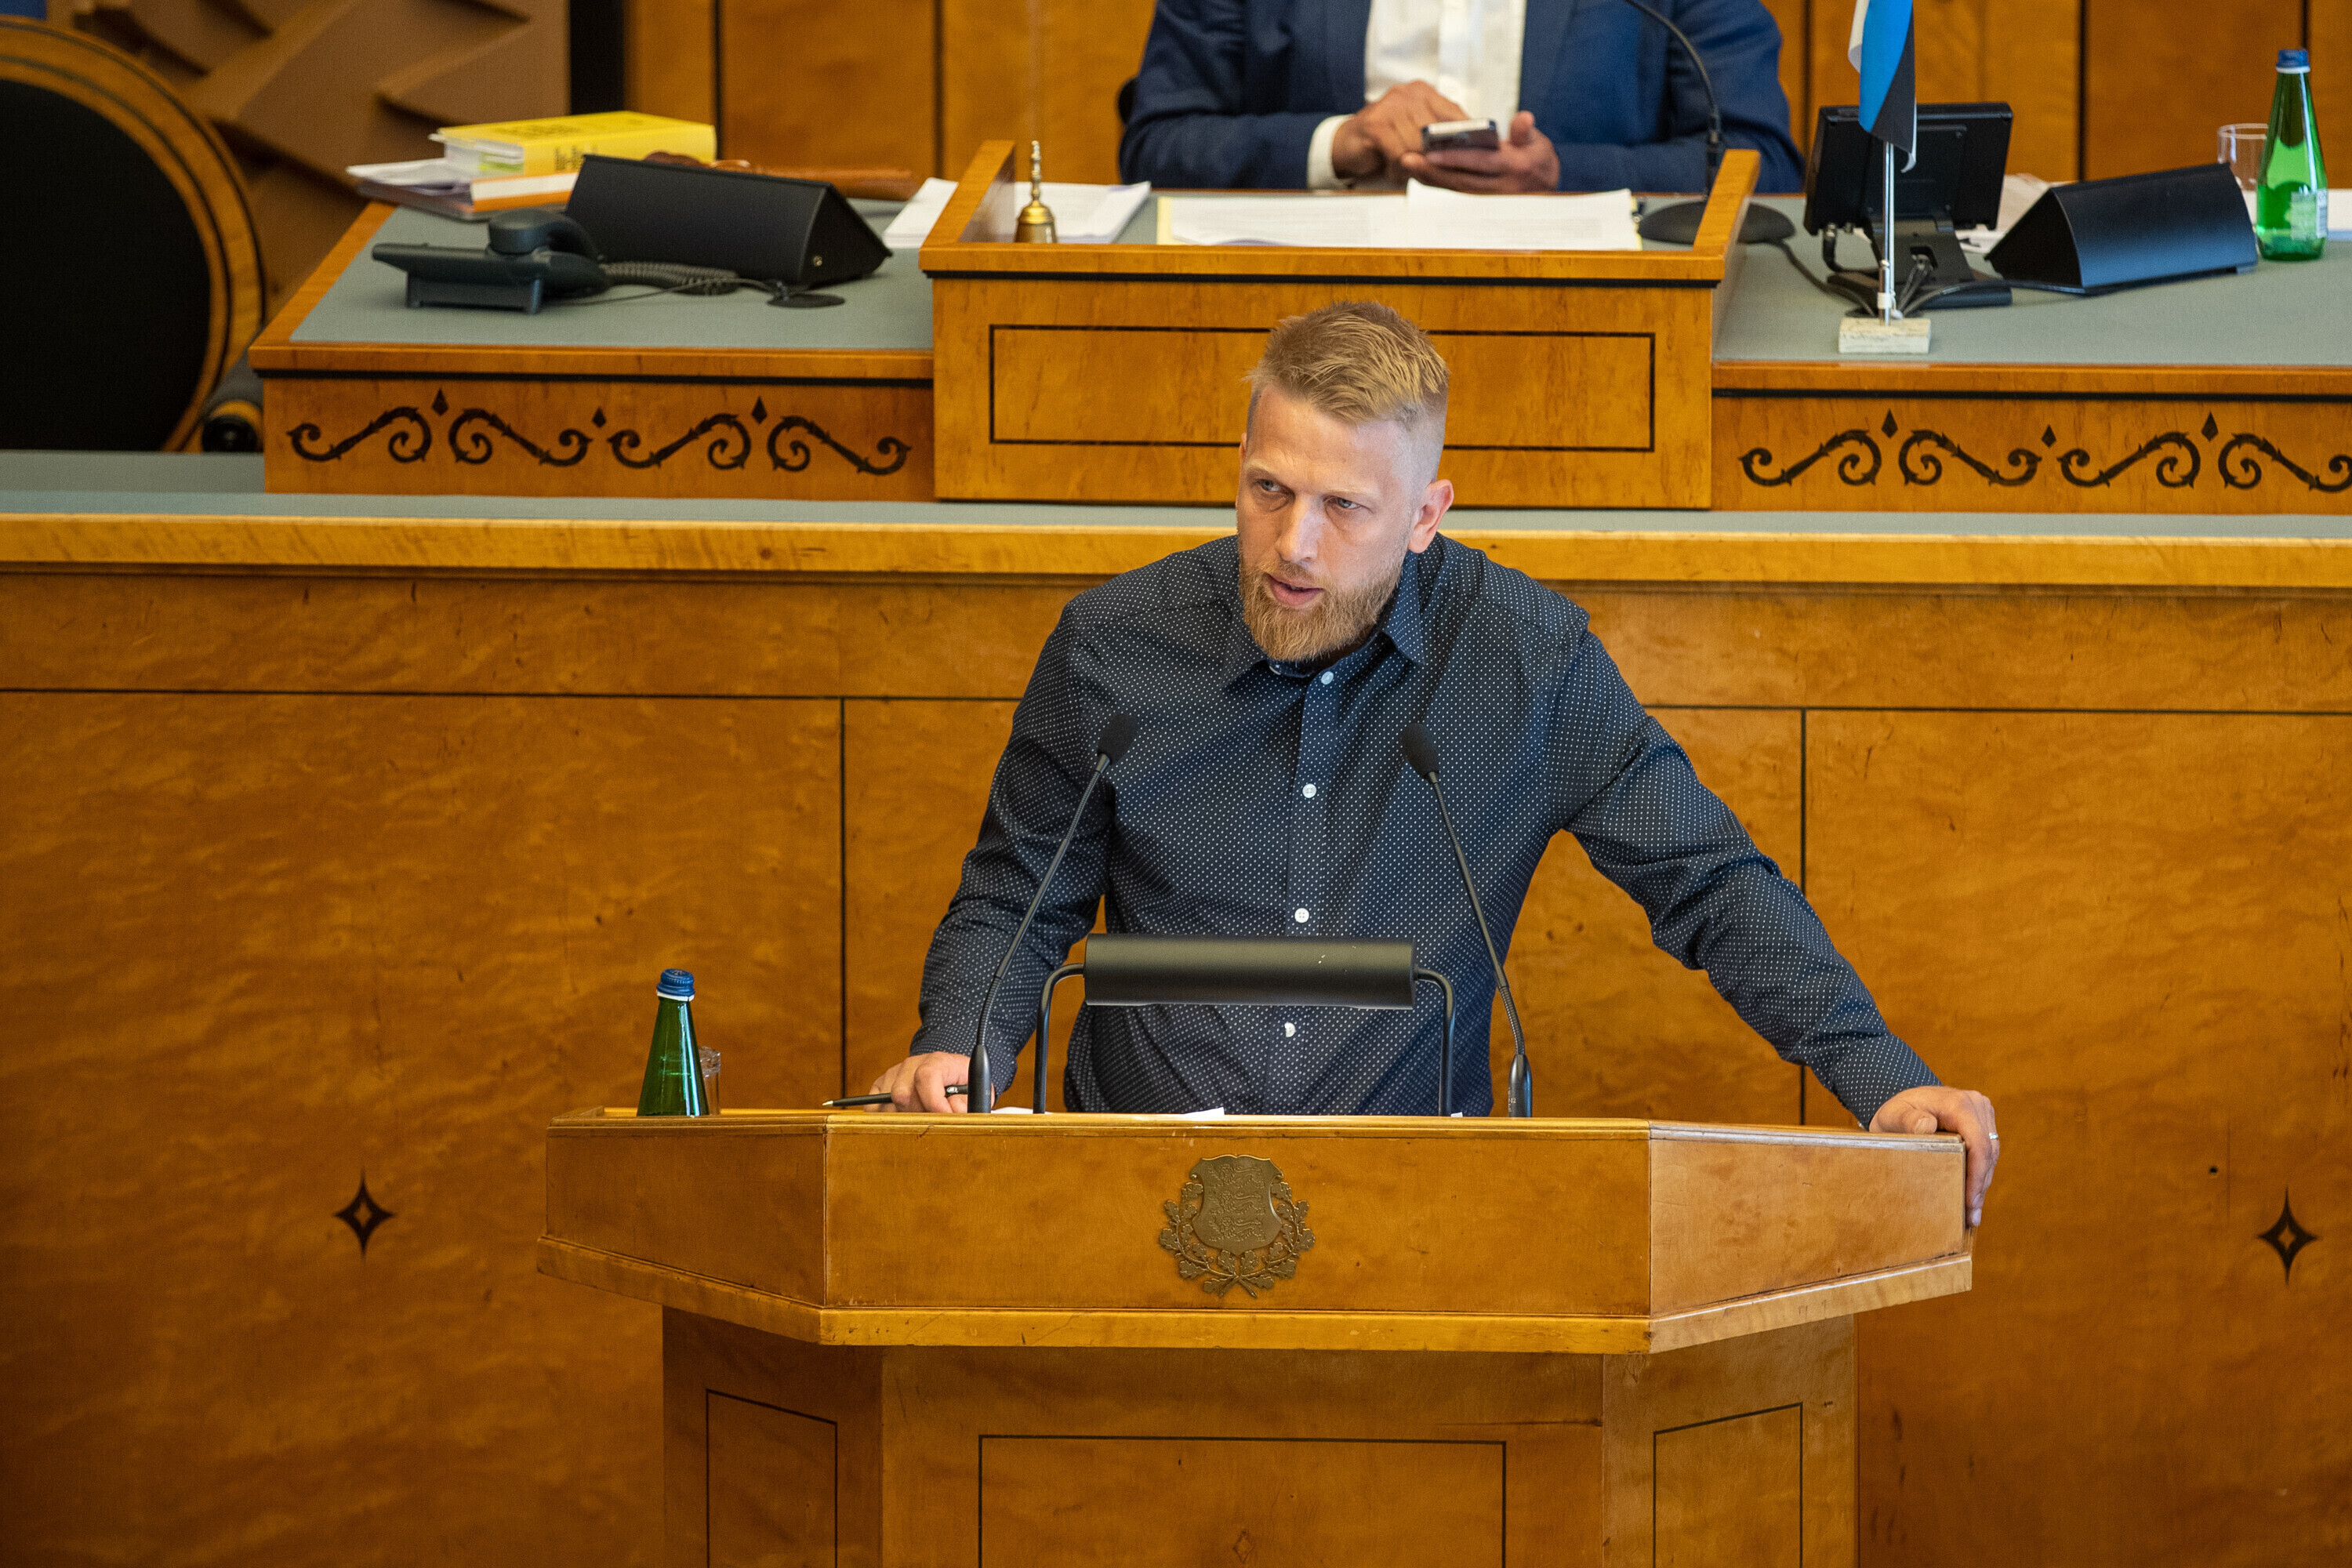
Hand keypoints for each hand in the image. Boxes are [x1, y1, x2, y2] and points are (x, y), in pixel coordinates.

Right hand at [868, 1051, 971, 1112]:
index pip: (927, 1076)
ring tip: (922, 1118)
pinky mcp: (880, 1085)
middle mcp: (912, 1064)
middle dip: (919, 1115)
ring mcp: (893, 1074)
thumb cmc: (962, 1086)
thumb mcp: (975, 1092)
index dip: (933, 1101)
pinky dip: (886, 1118)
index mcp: (938, 1061)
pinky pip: (873, 1107)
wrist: (948, 1076)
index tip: (943, 1116)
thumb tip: (952, 1111)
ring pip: (887, 1104)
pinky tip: (904, 1117)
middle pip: (903, 1095)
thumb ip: (967, 1102)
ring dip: (903, 1119)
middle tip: (934, 1121)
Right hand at [1331, 80, 1470, 181]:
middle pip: (1438, 132)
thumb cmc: (1386, 142)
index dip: (1465, 138)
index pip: (1455, 114)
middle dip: (1436, 158)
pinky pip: (1399, 154)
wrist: (1348, 145)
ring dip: (1414, 166)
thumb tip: (1470, 155)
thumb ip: (1441, 140)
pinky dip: (1398, 169)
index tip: (1472, 157)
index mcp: (1424, 93)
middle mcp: (1408, 93)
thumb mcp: (1417, 138)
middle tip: (1430, 172)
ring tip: (1405, 170)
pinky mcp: (1375, 124)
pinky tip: (1393, 171)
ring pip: (1419, 145)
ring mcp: (1390, 105)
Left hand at [1397, 110, 1560, 193]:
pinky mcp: (1476, 197)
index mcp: (1512, 167)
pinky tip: (1416, 171)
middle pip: (1460, 178)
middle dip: (1432, 170)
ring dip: (1428, 177)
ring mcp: (1485, 195)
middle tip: (1407, 159)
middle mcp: (1496, 185)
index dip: (1456, 157)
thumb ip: (1525, 132)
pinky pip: (1452, 190)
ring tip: (1406, 163)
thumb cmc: (1537, 159)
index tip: (1434, 151)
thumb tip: (1523, 118)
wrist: (1543, 187)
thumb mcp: (1538, 144)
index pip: (1480, 162)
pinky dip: (1434, 182)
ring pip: (1453, 187)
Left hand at [1870, 1085, 2000, 1228]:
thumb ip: (1906, 1120)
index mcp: (1960, 1104)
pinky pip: (1986, 1153)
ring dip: (1982, 1184)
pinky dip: (1980, 1175)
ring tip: (1973, 1215)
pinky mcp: (1982, 1125)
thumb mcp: (1893, 1115)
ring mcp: (1982, 1114)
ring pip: (1990, 1155)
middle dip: (1980, 1186)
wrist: (1904, 1103)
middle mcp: (1976, 1106)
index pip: (1977, 1142)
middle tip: (1971, 1217)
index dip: (1977, 1174)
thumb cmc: (1897, 1111)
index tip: (1970, 1201)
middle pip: (1987, 1152)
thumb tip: (1927, 1126)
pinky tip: (1973, 1198)